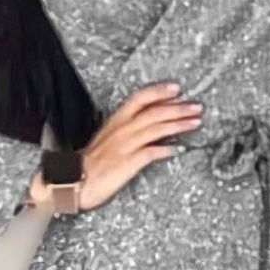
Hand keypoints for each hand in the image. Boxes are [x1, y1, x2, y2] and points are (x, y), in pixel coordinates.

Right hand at [29, 81, 202, 214]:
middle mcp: (122, 129)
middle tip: (196, 106)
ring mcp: (125, 145)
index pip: (140, 98)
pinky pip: (149, 153)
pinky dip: (164, 150)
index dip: (159, 91)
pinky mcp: (127, 163)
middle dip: (178, 108)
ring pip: (155, 129)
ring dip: (178, 124)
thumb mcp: (109, 136)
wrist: (74, 181)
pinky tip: (177, 150)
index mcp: (117, 120)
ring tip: (195, 122)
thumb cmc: (92, 161)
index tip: (177, 88)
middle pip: (154, 112)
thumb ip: (129, 127)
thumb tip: (151, 121)